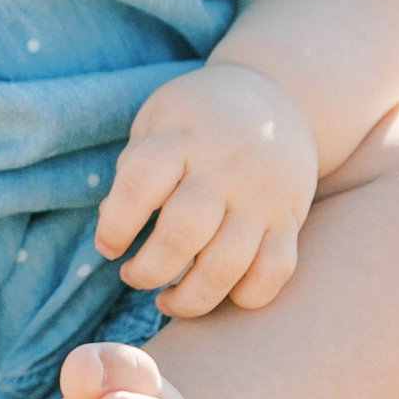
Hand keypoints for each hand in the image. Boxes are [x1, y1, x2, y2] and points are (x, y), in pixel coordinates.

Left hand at [96, 61, 317, 317]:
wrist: (279, 98)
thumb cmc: (197, 121)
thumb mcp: (156, 123)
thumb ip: (134, 171)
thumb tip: (109, 224)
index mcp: (181, 136)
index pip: (141, 184)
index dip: (115, 225)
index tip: (108, 245)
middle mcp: (226, 166)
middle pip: (184, 232)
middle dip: (149, 270)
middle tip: (133, 274)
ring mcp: (263, 195)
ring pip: (228, 263)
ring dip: (190, 298)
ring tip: (167, 299)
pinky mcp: (291, 218)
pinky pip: (275, 271)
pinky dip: (246, 295)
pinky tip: (221, 292)